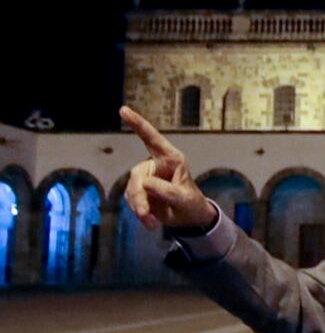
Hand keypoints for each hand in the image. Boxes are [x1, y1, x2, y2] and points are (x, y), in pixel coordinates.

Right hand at [119, 106, 216, 230]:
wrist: (190, 218)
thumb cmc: (192, 203)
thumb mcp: (184, 198)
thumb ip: (167, 191)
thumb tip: (145, 184)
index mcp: (171, 159)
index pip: (152, 139)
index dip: (138, 124)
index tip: (124, 110)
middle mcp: (156, 165)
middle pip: (137, 174)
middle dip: (139, 195)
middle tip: (144, 213)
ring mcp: (147, 179)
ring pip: (132, 189)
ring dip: (139, 207)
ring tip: (150, 221)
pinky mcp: (141, 192)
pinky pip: (132, 200)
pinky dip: (139, 213)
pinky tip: (150, 223)